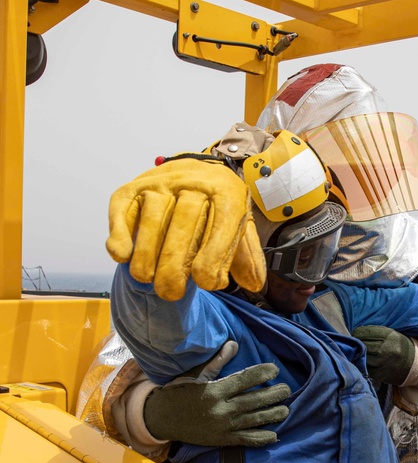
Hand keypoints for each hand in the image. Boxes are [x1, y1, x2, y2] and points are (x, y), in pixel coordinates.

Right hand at [107, 158, 265, 300]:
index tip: (206, 283)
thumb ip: (247, 255)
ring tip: (147, 279)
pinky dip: (119, 232)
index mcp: (227, 192)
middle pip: (183, 224)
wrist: (196, 170)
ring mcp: (161, 183)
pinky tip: (122, 256)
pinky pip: (123, 208)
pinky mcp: (133, 188)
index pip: (222, 224)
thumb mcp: (240, 225)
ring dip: (146, 254)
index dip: (213, 255)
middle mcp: (193, 183)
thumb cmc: (219, 208)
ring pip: (151, 219)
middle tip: (170, 292)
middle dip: (173, 264)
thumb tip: (254, 284)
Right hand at [143, 342, 290, 446]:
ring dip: (272, 415)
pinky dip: (261, 439)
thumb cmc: (180, 392)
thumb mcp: (195, 375)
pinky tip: (274, 435)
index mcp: (214, 390)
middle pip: (253, 401)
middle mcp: (220, 409)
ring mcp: (222, 426)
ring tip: (286, 410)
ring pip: (253, 420)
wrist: (161, 419)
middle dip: (273, 395)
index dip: (262, 374)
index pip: (244, 380)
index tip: (275, 370)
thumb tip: (234, 345)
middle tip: (287, 390)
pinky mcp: (221, 440)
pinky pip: (245, 440)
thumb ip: (217, 362)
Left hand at [352, 325, 415, 385]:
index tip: (357, 333)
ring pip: (361, 356)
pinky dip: (362, 362)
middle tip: (357, 342)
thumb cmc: (399, 346)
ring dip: (358, 353)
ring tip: (360, 351)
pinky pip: (364, 366)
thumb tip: (357, 331)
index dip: (358, 332)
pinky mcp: (378, 374)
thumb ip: (376, 332)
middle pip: (361, 344)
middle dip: (357, 342)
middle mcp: (384, 349)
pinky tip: (365, 360)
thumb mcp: (392, 334)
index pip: (364, 332)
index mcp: (389, 336)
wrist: (413, 365)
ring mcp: (380, 363)